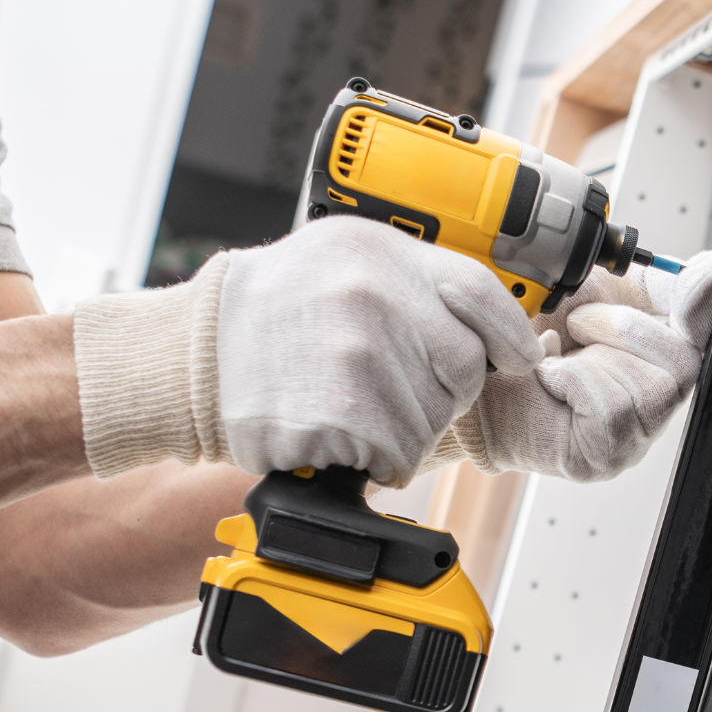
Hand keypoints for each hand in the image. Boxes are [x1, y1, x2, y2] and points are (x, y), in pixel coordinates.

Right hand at [74, 216, 542, 487]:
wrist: (192, 359)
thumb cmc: (268, 316)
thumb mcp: (338, 261)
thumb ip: (410, 279)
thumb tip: (487, 316)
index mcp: (379, 251)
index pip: (479, 291)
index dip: (509, 332)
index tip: (518, 356)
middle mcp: (375, 296)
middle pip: (466, 364)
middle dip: (442, 388)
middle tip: (392, 387)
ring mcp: (360, 355)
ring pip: (435, 416)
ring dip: (406, 427)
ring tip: (352, 406)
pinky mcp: (346, 414)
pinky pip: (401, 454)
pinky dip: (381, 460)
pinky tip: (342, 434)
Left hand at [444, 250, 711, 481]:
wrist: (475, 376)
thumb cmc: (531, 339)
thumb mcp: (597, 291)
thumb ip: (655, 281)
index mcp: (660, 358)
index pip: (706, 335)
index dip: (703, 308)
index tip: (706, 274)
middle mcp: (656, 403)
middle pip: (686, 364)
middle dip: (627, 328)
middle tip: (578, 321)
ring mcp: (634, 436)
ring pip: (652, 388)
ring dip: (595, 354)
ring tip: (560, 352)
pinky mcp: (603, 457)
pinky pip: (613, 408)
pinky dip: (574, 381)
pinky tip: (551, 379)